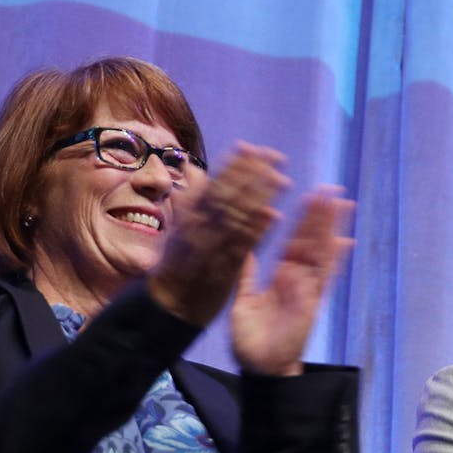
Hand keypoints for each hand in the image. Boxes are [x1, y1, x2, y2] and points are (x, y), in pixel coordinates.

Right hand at [147, 142, 289, 326]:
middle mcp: (200, 226)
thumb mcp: (176, 226)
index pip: (215, 182)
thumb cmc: (175, 264)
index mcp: (189, 214)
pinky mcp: (225, 269)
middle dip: (253, 173)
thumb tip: (193, 169)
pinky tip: (273, 215)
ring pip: (239, 216)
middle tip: (275, 157)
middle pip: (230, 194)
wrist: (170, 305)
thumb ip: (189, 199)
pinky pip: (243, 247)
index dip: (235, 164)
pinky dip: (257, 230)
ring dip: (262, 196)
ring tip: (283, 179)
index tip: (251, 147)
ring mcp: (212, 247)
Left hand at [231, 187, 354, 375]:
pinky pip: (325, 278)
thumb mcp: (243, 301)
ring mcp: (307, 290)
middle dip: (320, 215)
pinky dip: (335, 260)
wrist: (261, 368)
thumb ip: (246, 275)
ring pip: (321, 253)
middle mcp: (297, 280)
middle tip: (330, 188)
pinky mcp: (312, 302)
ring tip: (340, 203)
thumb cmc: (251, 341)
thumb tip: (243, 249)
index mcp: (279, 277)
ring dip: (330, 228)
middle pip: (311, 241)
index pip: (292, 242)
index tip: (308, 196)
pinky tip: (345, 240)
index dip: (301, 220)